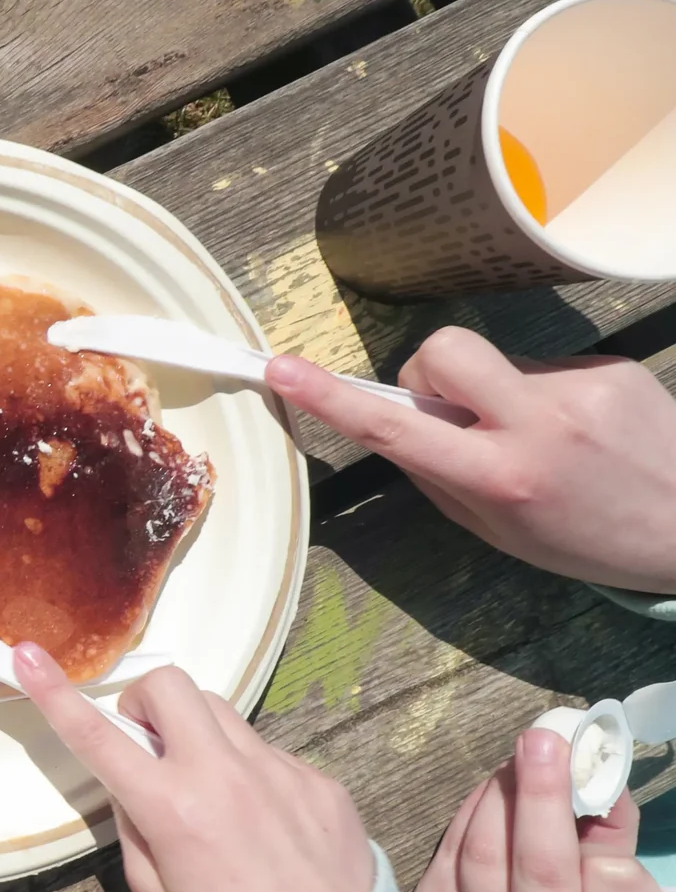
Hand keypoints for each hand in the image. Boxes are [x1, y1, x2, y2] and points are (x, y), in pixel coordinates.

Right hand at [14, 647, 377, 891]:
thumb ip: (133, 827)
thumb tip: (131, 782)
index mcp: (173, 810)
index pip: (98, 736)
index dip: (55, 692)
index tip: (28, 655)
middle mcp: (226, 776)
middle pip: (170, 685)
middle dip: (145, 703)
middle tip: (148, 747)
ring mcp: (280, 772)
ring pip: (221, 713)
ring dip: (197, 735)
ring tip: (211, 794)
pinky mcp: (321, 782)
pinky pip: (268, 754)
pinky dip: (249, 775)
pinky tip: (264, 828)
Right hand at [268, 329, 675, 594]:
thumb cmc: (589, 542)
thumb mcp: (501, 533)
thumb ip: (442, 477)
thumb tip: (401, 427)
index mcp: (501, 479)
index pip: (396, 429)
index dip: (330, 397)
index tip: (281, 368)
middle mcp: (539, 425)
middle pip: (444, 349)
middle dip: (427, 370)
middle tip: (448, 408)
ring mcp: (580, 388)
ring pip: (496, 362)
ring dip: (496, 392)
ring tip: (544, 438)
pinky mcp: (610, 366)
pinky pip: (543, 366)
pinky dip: (543, 394)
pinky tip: (582, 431)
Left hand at [409, 729, 665, 891]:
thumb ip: (613, 838)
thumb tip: (595, 773)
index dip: (609, 850)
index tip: (600, 797)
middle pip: (541, 872)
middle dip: (542, 798)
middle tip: (544, 740)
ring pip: (485, 853)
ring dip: (503, 794)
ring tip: (524, 756)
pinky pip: (451, 850)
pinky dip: (474, 810)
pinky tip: (496, 788)